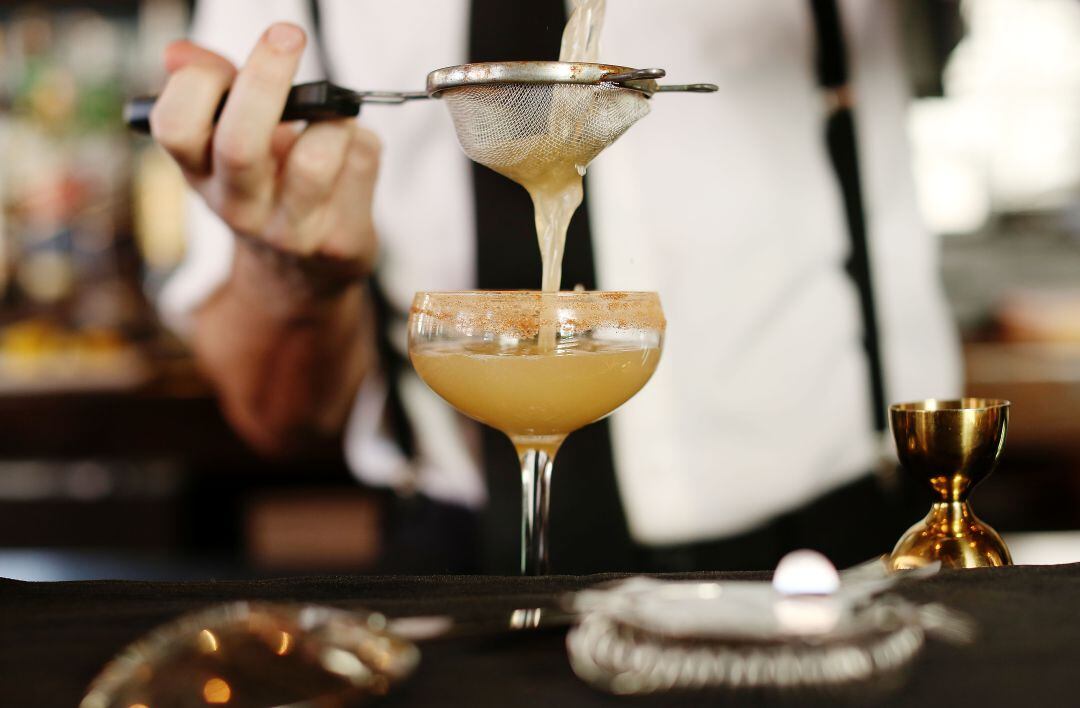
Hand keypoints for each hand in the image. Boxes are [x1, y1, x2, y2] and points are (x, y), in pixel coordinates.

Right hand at [150, 23, 378, 275]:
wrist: (304, 268)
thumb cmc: (267, 183)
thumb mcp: (228, 138)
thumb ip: (212, 87)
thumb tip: (179, 54)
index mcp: (200, 172)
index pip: (174, 127)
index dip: (197, 84)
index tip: (227, 61)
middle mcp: (238, 207)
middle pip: (240, 143)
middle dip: (265, 80)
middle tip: (287, 35)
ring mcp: (290, 229)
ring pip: (315, 160)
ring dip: (332, 118)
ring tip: (333, 115)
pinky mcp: (339, 238)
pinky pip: (360, 163)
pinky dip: (360, 140)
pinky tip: (350, 151)